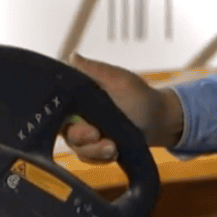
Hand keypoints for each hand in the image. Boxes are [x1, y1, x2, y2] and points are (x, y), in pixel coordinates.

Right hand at [62, 53, 185, 161]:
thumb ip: (95, 70)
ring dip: (93, 150)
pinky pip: (89, 158)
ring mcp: (87, 134)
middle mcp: (78, 115)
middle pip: (65, 131)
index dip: (60, 116)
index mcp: (79, 97)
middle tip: (96, 135)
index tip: (77, 119)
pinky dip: (100, 158)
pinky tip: (113, 153)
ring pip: (77, 147)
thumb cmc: (140, 95)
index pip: (57, 106)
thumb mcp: (119, 79)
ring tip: (112, 148)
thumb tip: (72, 57)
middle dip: (80, 136)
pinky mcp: (96, 150)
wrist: (160, 119)